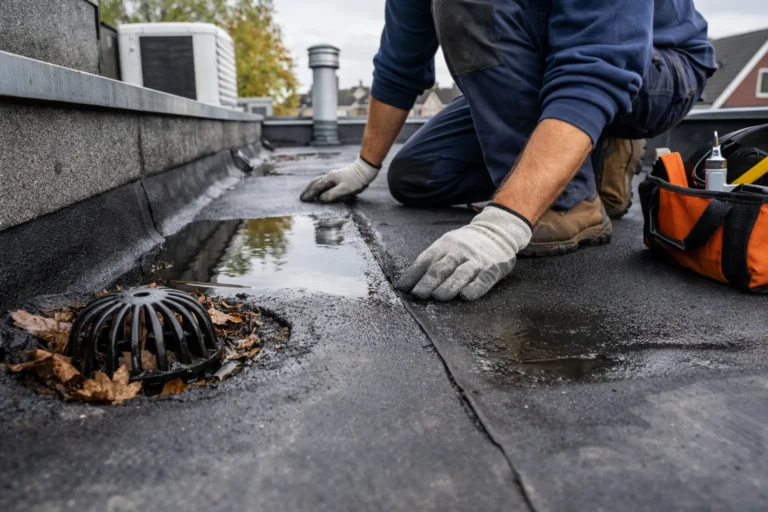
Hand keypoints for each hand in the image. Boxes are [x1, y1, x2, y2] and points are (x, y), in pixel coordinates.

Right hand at [300, 156, 378, 202]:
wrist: (365, 170)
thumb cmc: (356, 180)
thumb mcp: (344, 189)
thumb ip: (331, 195)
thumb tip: (321, 199)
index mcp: (329, 179)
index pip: (316, 188)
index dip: (309, 194)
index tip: (303, 200)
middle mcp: (330, 176)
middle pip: (315, 182)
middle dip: (308, 190)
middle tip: (302, 197)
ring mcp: (334, 176)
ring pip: (320, 181)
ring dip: (313, 187)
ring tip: (310, 193)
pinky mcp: (339, 177)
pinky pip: (326, 182)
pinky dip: (321, 186)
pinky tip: (323, 189)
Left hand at [396, 205, 531, 300]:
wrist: (497, 231)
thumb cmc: (464, 245)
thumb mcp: (445, 245)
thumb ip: (429, 262)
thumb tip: (404, 285)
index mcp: (443, 246)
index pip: (425, 261)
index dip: (413, 275)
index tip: (402, 288)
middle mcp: (458, 252)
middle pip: (441, 268)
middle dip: (428, 282)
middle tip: (419, 295)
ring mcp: (476, 260)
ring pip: (460, 274)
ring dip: (449, 286)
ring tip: (439, 297)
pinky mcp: (492, 268)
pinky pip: (483, 279)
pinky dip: (475, 288)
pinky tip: (467, 296)